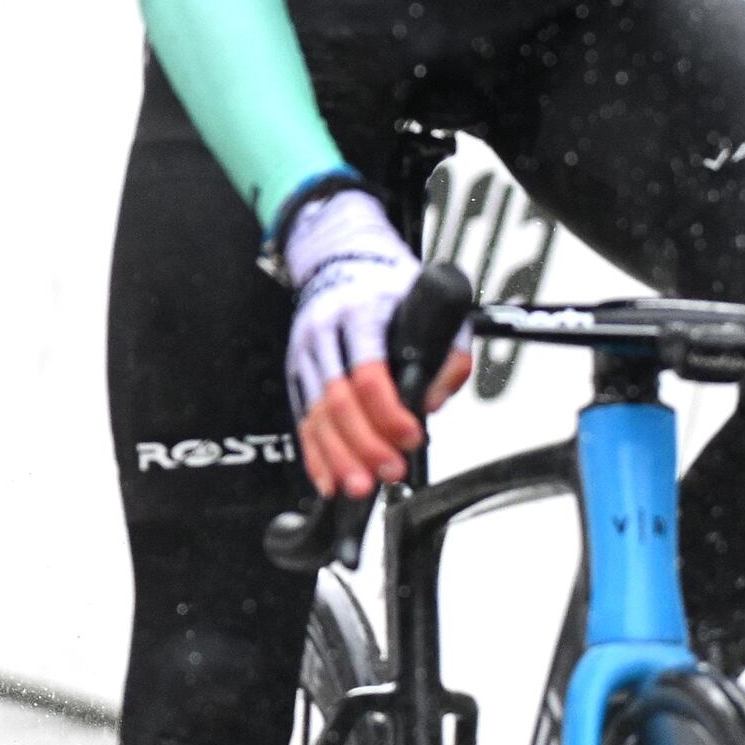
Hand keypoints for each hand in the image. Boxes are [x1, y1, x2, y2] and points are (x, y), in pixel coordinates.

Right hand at [281, 189, 468, 499]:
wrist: (341, 258)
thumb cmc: (389, 286)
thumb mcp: (436, 304)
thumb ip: (448, 354)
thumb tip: (432, 402)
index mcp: (361, 313)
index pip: (368, 372)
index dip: (389, 412)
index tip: (412, 436)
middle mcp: (325, 333)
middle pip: (337, 400)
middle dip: (364, 444)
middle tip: (390, 471)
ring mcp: (306, 353)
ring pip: (315, 415)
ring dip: (338, 457)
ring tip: (360, 487)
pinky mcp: (296, 371)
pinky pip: (302, 419)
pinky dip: (315, 454)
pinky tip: (329, 478)